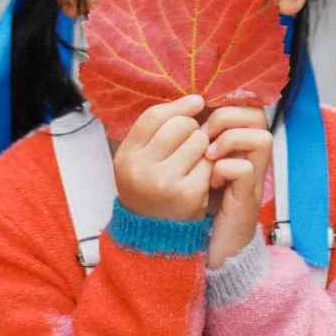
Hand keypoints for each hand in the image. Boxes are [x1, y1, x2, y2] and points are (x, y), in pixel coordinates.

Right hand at [112, 94, 210, 223]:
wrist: (154, 235)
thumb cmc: (150, 187)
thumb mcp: (140, 158)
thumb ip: (158, 129)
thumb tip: (197, 100)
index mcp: (126, 157)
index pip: (154, 116)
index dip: (178, 106)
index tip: (197, 103)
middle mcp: (142, 169)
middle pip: (179, 125)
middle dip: (192, 128)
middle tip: (190, 142)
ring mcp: (166, 183)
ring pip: (198, 141)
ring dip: (202, 147)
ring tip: (194, 160)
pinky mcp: (189, 195)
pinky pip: (208, 163)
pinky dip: (209, 167)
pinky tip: (200, 177)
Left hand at [203, 106, 272, 267]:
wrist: (207, 245)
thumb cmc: (196, 203)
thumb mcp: (192, 166)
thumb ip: (192, 140)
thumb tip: (179, 109)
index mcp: (238, 144)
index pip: (246, 105)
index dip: (224, 102)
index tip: (196, 114)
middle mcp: (250, 157)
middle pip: (257, 115)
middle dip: (226, 117)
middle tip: (203, 134)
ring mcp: (252, 176)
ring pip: (262, 136)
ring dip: (230, 139)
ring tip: (207, 155)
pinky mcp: (247, 197)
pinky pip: (245, 168)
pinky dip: (226, 168)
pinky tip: (210, 179)